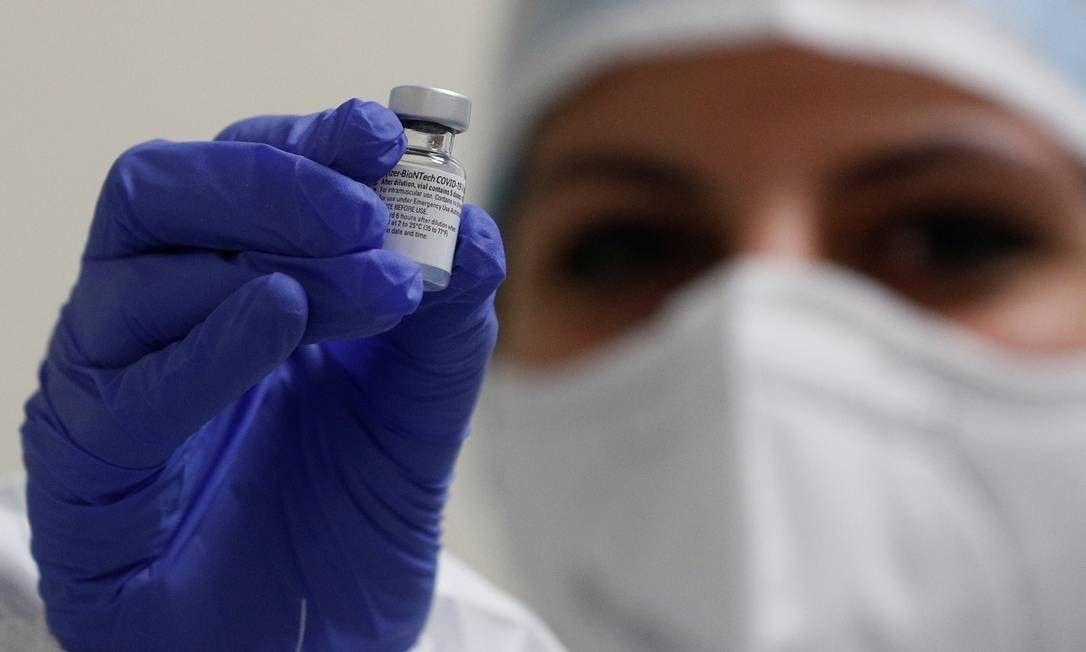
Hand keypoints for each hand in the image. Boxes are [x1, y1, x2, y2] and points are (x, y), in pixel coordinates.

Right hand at [21, 99, 504, 650]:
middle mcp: (154, 321)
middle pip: (162, 195)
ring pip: (140, 280)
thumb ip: (442, 327)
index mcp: (224, 287)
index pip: (238, 174)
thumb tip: (474, 233)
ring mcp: (107, 389)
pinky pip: (125, 395)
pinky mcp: (84, 476)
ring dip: (269, 262)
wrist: (311, 645)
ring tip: (373, 286)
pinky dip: (210, 344)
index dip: (304, 144)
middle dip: (273, 183)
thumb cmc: (347, 523)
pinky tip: (280, 316)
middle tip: (368, 212)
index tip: (379, 136)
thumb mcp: (415, 413)